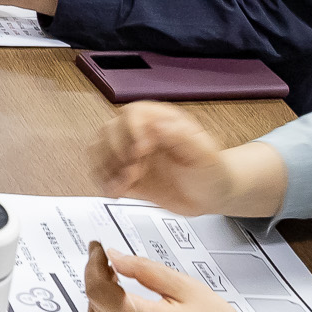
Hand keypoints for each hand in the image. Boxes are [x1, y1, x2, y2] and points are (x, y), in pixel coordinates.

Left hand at [84, 244, 274, 311]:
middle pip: (96, 307)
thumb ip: (145, 270)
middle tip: (110, 265)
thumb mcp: (188, 288)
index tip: (97, 251)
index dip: (93, 265)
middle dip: (98, 281)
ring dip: (100, 304)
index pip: (98, 290)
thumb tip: (114, 258)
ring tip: (117, 288)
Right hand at [92, 101, 290, 217]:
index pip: (134, 114)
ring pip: (99, 149)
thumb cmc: (212, 173)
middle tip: (134, 171)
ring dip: (106, 167)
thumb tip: (158, 125)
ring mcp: (130, 153)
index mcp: (162, 121)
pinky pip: (101, 172)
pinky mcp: (124, 173)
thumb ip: (184, 139)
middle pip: (110, 130)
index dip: (131, 130)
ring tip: (125, 182)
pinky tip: (117, 190)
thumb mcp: (207, 156)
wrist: (210, 197)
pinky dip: (103, 181)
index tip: (140, 150)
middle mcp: (141, 134)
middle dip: (117, 152)